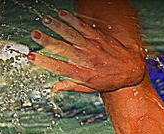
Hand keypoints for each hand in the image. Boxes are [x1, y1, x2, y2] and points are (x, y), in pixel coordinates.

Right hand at [28, 10, 145, 92]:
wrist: (132, 70)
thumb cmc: (110, 81)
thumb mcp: (92, 88)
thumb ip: (71, 86)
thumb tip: (53, 89)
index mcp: (83, 75)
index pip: (60, 68)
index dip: (45, 62)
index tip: (31, 56)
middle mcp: (87, 60)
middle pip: (64, 49)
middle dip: (48, 41)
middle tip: (34, 34)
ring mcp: (93, 47)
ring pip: (72, 35)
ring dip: (58, 26)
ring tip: (45, 21)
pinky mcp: (99, 37)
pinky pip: (84, 27)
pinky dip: (73, 20)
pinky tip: (62, 14)